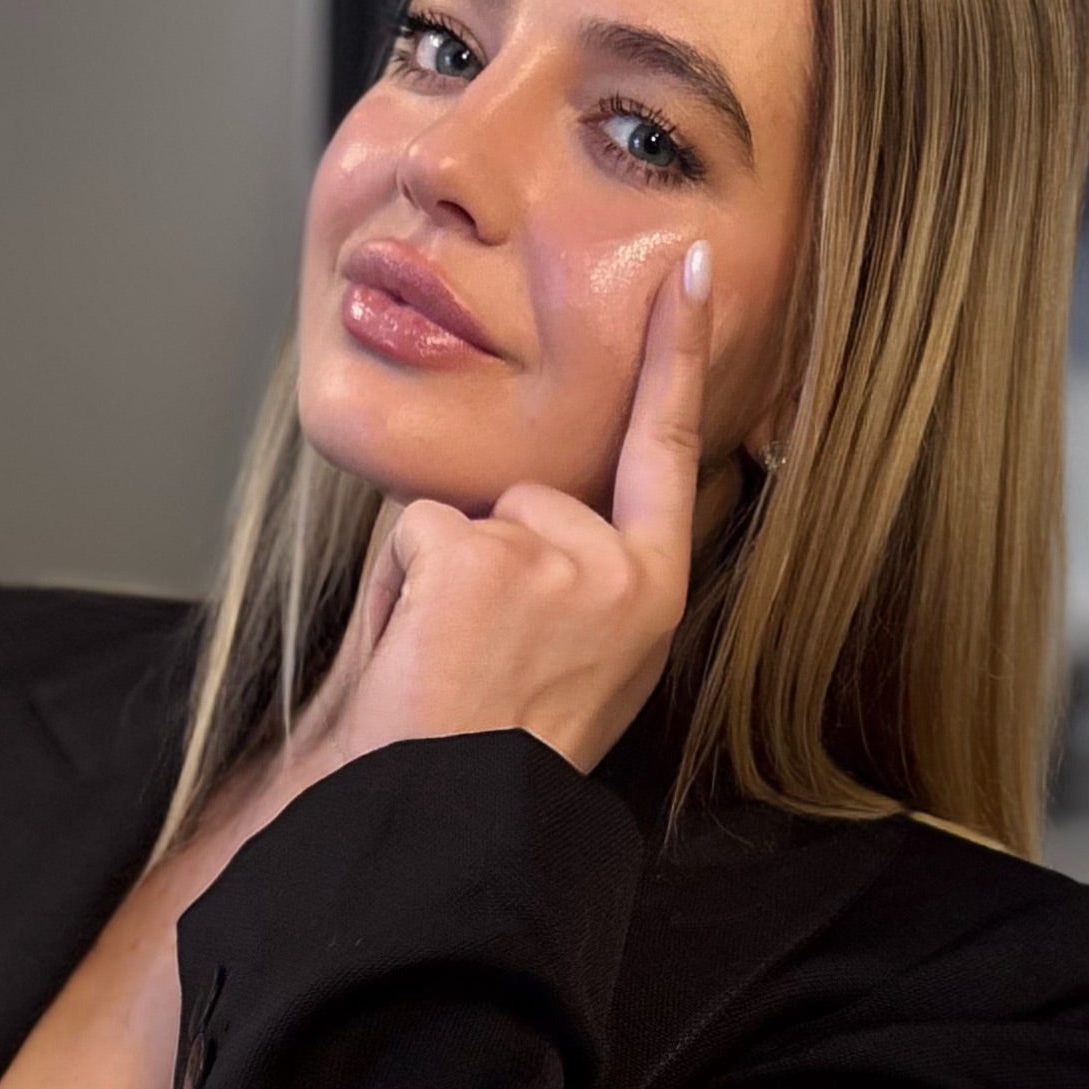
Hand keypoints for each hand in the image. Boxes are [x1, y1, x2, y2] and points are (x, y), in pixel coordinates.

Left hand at [329, 237, 711, 779]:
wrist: (450, 819)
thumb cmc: (499, 754)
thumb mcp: (582, 662)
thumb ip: (583, 577)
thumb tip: (545, 508)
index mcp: (653, 595)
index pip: (667, 453)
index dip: (679, 356)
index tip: (690, 270)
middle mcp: (619, 572)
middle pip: (528, 493)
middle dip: (485, 557)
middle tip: (479, 661)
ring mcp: (556, 559)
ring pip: (467, 514)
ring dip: (437, 580)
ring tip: (450, 666)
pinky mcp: (484, 557)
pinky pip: (418, 534)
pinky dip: (397, 590)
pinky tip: (421, 652)